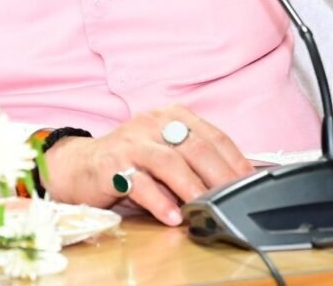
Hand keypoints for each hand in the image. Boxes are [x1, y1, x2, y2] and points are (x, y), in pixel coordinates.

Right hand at [41, 106, 253, 225]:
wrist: (81, 165)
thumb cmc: (131, 161)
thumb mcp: (166, 153)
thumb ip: (195, 162)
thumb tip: (236, 181)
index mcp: (172, 116)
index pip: (213, 136)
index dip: (234, 160)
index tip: (251, 183)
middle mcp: (154, 123)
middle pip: (195, 147)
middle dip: (219, 176)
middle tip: (234, 200)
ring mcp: (132, 142)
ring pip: (169, 162)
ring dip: (191, 187)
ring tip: (206, 208)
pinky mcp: (112, 164)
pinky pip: (139, 183)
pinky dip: (159, 201)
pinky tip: (173, 216)